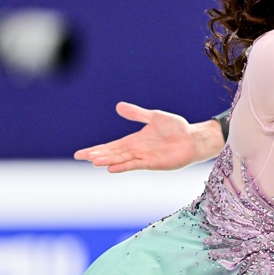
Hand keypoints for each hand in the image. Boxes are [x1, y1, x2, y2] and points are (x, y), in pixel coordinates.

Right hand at [74, 102, 222, 172]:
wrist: (192, 139)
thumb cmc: (175, 128)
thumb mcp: (154, 117)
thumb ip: (137, 113)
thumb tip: (118, 106)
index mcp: (134, 140)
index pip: (111, 146)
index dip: (96, 149)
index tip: (81, 153)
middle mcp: (136, 150)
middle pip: (112, 153)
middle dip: (97, 155)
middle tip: (81, 157)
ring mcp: (144, 157)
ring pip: (121, 159)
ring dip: (108, 160)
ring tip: (94, 161)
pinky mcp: (153, 163)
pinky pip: (135, 165)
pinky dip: (124, 166)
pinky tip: (112, 168)